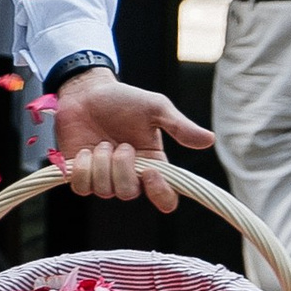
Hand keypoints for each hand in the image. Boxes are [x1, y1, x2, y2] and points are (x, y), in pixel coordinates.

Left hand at [50, 69, 215, 215]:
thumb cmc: (122, 99)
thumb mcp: (155, 107)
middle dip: (122, 168)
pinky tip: (84, 151)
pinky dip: (82, 169)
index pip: (165, 198)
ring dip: (101, 163)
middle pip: (129, 194)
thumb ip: (179, 126)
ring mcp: (104, 178)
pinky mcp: (81, 176)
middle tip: (120, 144)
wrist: (86, 92)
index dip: (159, 192)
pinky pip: (82, 187)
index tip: (150, 171)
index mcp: (153, 164)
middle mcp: (131, 176)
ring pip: (104, 191)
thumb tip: (209, 139)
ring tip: (102, 142)